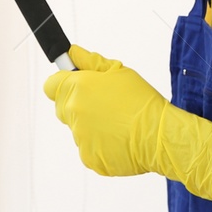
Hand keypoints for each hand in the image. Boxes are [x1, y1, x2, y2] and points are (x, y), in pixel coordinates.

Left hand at [43, 45, 211, 206]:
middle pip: (63, 108)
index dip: (63, 84)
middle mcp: (74, 113)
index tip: (75, 84)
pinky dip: (100, 146)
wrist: (159, 135)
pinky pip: (88, 149)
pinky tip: (119, 139)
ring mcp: (80, 138)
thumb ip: (90, 61)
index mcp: (77, 89)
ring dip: (91, 127)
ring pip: (78, 130)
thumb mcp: (118, 71)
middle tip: (104, 105)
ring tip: (117, 124)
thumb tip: (72, 54)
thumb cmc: (142, 101)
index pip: (51, 86)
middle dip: (78, 105)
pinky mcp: (89, 158)